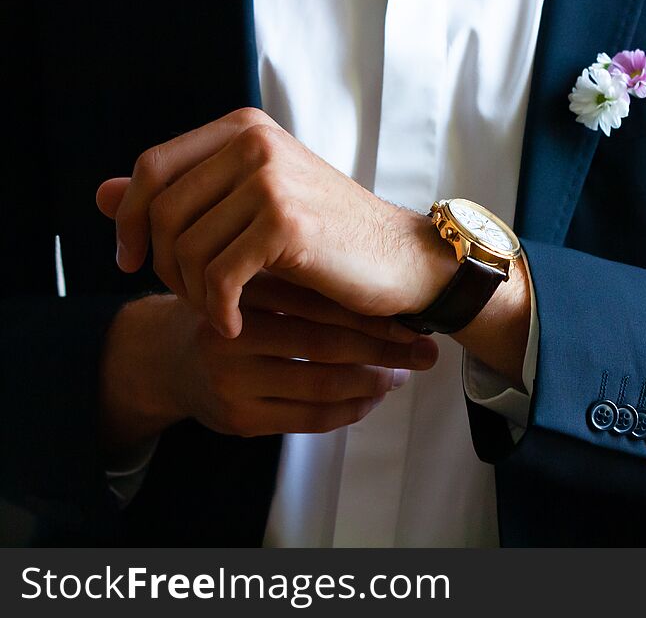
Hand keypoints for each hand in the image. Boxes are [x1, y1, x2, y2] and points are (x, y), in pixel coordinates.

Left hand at [97, 108, 457, 337]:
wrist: (402, 260)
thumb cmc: (330, 239)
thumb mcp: (250, 209)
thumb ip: (181, 196)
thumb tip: (98, 195)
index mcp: (243, 130)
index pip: (151, 168)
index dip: (129, 219)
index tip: (130, 262)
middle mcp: (253, 143)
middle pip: (160, 211)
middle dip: (161, 266)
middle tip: (192, 299)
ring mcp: (269, 179)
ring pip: (183, 247)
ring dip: (191, 294)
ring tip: (220, 312)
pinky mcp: (284, 222)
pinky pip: (216, 276)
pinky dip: (217, 310)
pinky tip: (234, 326)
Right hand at [99, 273, 438, 463]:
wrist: (166, 360)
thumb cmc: (232, 313)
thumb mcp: (254, 283)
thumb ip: (301, 278)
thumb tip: (386, 283)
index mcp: (240, 290)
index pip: (319, 301)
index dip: (370, 311)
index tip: (411, 313)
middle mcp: (231, 335)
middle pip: (326, 344)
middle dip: (385, 347)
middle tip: (426, 348)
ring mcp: (232, 382)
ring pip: (323, 384)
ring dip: (375, 380)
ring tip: (406, 372)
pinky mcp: (239, 420)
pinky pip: (312, 419)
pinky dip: (353, 409)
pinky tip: (376, 396)